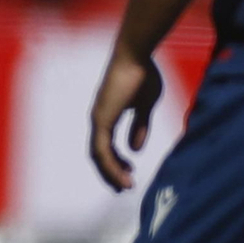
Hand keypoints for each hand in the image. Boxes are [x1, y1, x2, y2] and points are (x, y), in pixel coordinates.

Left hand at [90, 47, 162, 191]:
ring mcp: (98, 119)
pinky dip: (111, 166)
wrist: (136, 56)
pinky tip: (123, 175)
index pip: (106, 145)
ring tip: (125, 186)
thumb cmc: (142, 74)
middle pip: (98, 154)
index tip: (130, 171)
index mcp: (107, 115)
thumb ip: (139, 127)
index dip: (116, 161)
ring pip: (98, 156)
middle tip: (123, 187)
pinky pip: (102, 150)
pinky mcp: (101, 119)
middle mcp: (99, 118)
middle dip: (110, 172)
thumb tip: (135, 149)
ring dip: (111, 173)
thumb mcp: (145, 106)